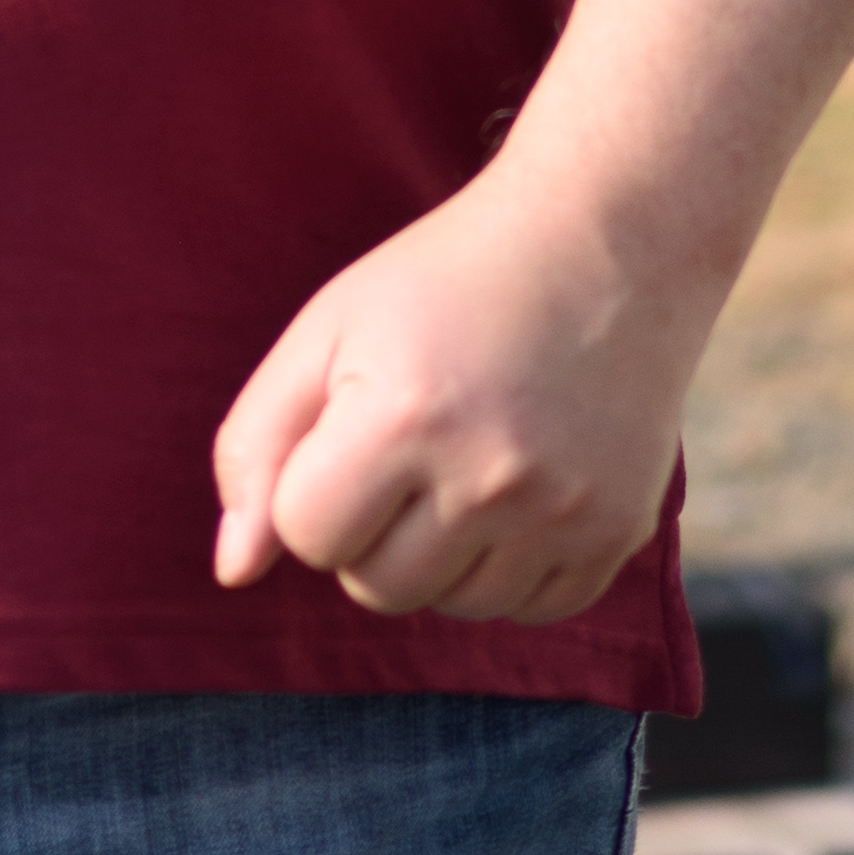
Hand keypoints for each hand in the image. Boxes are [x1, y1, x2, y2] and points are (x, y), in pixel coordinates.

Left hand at [211, 167, 694, 627]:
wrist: (602, 242)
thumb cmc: (445, 282)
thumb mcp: (330, 329)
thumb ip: (257, 447)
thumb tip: (234, 571)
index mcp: (403, 418)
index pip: (307, 535)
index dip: (313, 482)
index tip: (353, 421)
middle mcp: (489, 477)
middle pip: (376, 587)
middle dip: (372, 526)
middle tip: (412, 438)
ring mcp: (564, 513)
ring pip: (452, 606)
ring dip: (442, 550)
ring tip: (471, 451)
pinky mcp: (619, 535)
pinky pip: (531, 611)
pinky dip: (513, 566)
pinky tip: (524, 482)